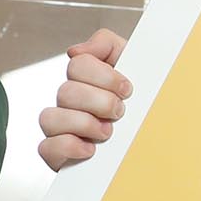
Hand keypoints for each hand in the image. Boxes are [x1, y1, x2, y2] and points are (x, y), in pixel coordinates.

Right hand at [38, 30, 130, 171]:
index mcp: (86, 79)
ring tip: (107, 133)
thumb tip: (76, 50)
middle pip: (67, 92)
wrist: (154, 145)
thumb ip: (107, 45)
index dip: (104, 76)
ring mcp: (60, 128)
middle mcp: (69, 102)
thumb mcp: (134, 67)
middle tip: (120, 112)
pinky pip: (46, 147)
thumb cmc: (143, 105)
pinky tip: (90, 149)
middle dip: (100, 102)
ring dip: (84, 124)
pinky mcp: (57, 155)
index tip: (127, 90)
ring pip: (50, 118)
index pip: (78, 65)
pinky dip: (69, 146)